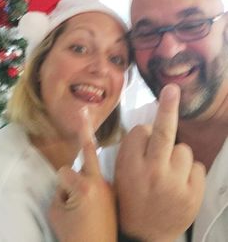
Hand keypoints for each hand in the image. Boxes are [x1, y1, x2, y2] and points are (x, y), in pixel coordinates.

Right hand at [49, 109, 116, 241]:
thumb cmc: (75, 236)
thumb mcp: (57, 213)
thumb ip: (61, 191)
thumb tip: (69, 180)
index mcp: (84, 187)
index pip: (64, 171)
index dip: (61, 186)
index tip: (66, 202)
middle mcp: (100, 183)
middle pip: (90, 151)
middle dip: (84, 132)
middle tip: (84, 113)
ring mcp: (111, 187)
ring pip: (94, 171)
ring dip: (88, 174)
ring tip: (88, 190)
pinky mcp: (116, 194)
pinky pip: (102, 182)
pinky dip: (97, 186)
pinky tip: (96, 202)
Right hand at [115, 84, 205, 241]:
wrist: (145, 235)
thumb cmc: (131, 198)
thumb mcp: (120, 173)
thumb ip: (132, 149)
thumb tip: (148, 123)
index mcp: (130, 166)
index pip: (140, 131)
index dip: (143, 132)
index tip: (144, 137)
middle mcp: (152, 172)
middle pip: (163, 131)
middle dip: (168, 107)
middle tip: (172, 89)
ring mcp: (175, 184)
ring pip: (184, 149)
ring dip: (178, 156)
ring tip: (169, 173)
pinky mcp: (193, 194)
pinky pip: (197, 165)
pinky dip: (189, 171)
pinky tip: (180, 183)